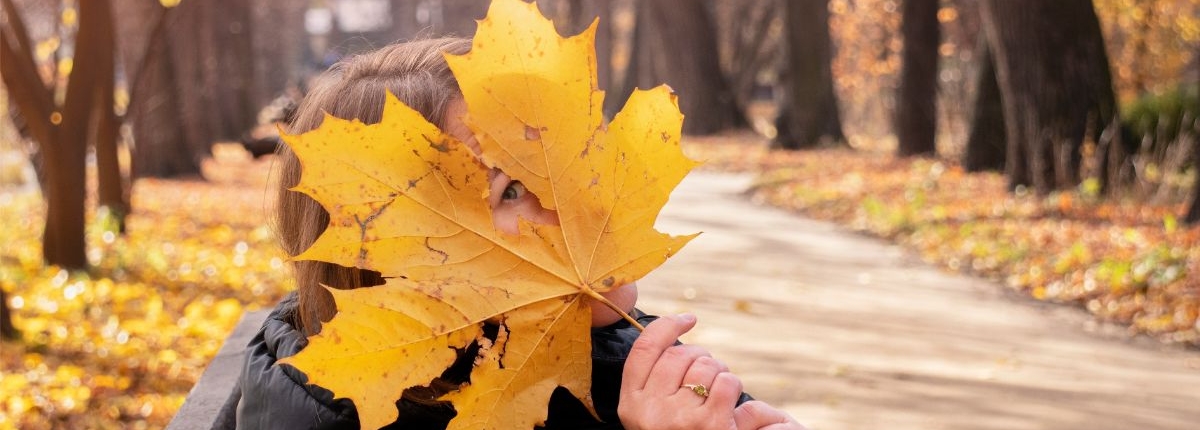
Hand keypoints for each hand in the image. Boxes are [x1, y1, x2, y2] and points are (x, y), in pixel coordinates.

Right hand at [618, 314, 807, 429]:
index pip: (644, 349)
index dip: (667, 326)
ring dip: (717, 371)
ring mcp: (681, 418)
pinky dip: (731, 384)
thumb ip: (654, 381)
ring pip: (705, 366)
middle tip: (706, 371)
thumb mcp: (649, 415)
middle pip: (679, 355)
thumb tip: (674, 333)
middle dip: (699, 355)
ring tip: (716, 391)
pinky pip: (726, 381)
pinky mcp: (711, 424)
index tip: (687, 319)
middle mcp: (651, 411)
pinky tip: (727, 401)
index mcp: (631, 405)